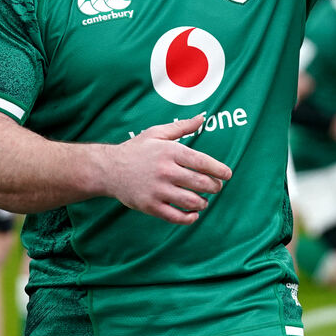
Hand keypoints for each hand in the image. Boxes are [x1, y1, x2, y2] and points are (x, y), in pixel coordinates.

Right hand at [107, 115, 232, 223]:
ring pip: (191, 201)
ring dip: (203, 202)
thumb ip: (182, 127)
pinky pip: (176, 217)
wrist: (108, 169)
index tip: (227, 175)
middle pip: (201, 183)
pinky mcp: (150, 206)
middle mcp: (165, 171)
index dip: (219, 170)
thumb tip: (202, 117)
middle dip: (214, 187)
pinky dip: (190, 218)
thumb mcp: (157, 133)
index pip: (202, 162)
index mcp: (170, 152)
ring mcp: (157, 190)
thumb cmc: (136, 149)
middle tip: (216, 187)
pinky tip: (194, 214)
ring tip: (203, 199)